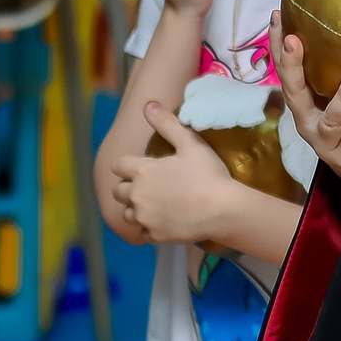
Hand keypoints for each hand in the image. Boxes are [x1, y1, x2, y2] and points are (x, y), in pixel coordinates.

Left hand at [107, 102, 239, 244]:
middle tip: (149, 186)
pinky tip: (164, 221)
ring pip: (127, 214)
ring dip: (136, 209)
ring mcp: (144, 218)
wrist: (223, 209)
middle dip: (129, 188)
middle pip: (118, 192)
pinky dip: (149, 228)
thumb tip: (148, 104)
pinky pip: (142, 233)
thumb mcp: (190, 143)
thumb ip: (167, 124)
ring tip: (155, 206)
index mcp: (143, 171)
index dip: (128, 165)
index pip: (118, 166)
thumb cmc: (208, 173)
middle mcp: (137, 195)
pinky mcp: (154, 236)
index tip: (141, 167)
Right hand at [273, 30, 340, 190]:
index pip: (284, 72)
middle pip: (295, 94)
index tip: (277, 17)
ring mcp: (327, 140)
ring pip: (332, 120)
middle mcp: (307, 120)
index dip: (277, 47)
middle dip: (292, 67)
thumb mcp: (333, 92)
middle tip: (294, 40)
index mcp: (302, 102)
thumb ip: (333, 68)